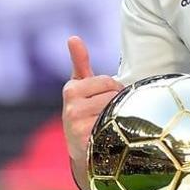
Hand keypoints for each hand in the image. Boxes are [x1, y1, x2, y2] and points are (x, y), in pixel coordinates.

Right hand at [62, 36, 122, 188]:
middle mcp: (71, 107)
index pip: (107, 82)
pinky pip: (114, 128)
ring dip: (119, 117)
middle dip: (117, 103)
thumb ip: (79, 63)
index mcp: (70, 89)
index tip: (104, 101)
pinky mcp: (87, 142)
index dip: (113, 91)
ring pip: (115, 111)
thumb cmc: (83, 112)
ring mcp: (78, 125)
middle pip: (113, 96)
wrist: (82, 151)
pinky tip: (112, 135)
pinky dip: (118, 130)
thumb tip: (73, 37)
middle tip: (109, 114)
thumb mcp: (80, 87)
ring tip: (110, 124)